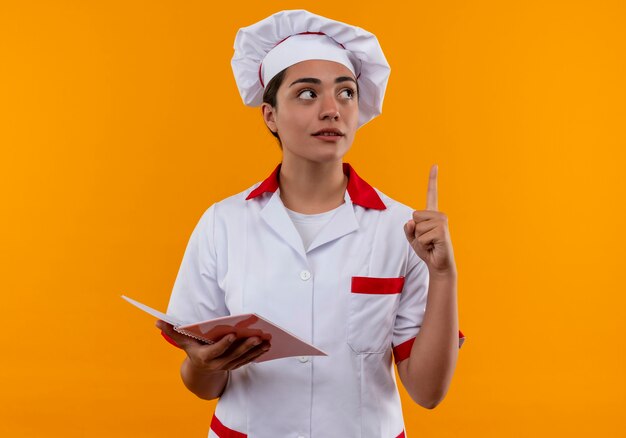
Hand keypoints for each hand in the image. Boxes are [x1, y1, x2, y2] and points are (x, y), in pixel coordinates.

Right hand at [155, 320, 270, 371]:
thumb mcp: (182, 341)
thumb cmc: (192, 349)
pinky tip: (267, 346)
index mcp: (204, 357)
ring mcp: (228, 366)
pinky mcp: (236, 365)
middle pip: (233, 355)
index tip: (232, 334)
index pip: (215, 351)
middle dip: (245, 346)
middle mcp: (217, 364)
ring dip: (255, 351)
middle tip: (256, 336)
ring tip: (266, 341)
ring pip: (243, 359)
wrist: (199, 370)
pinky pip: (248, 361)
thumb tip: (157, 321)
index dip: (224, 344)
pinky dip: (258, 354)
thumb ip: (172, 331)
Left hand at [403, 164, 455, 276]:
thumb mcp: (413, 238)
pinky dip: (423, 245)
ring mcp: (442, 222)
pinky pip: (422, 236)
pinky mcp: (442, 231)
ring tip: (430, 244)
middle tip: (427, 240)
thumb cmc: (427, 249)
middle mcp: (439, 215)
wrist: (438, 264)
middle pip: (414, 216)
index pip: (432, 194)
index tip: (435, 165)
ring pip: (417, 227)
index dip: (433, 179)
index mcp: (432, 214)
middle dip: (415, 232)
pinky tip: (433, 247)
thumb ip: (408, 228)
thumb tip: (411, 221)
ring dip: (419, 240)